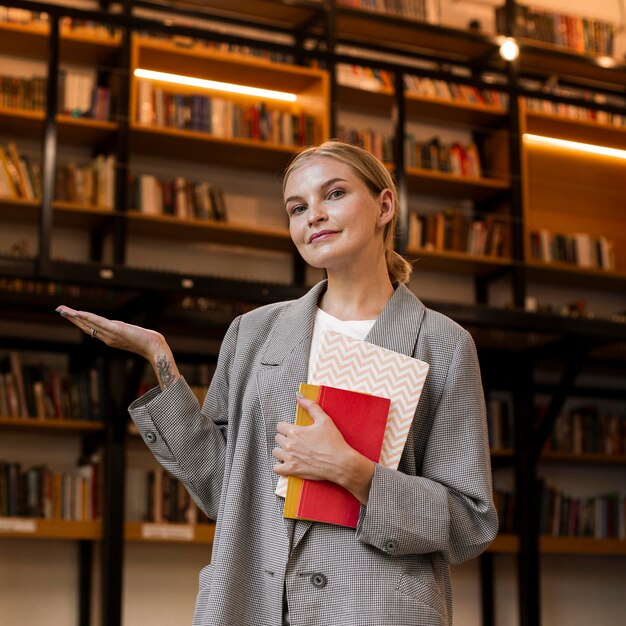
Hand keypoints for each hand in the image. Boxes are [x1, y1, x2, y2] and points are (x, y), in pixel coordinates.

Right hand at [56, 305, 179, 388]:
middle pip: (85, 326)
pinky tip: (78, 313)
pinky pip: (98, 322)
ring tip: (63, 310)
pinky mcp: (116, 330)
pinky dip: (86, 317)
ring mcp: (110, 334)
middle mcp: (106, 338)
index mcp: (109, 339)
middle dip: (72, 318)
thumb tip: (117, 325)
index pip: (90, 329)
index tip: (70, 315)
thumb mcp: (130, 334)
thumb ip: (122, 330)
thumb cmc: (146, 341)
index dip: (79, 322)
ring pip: (88, 324)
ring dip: (75, 317)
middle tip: (59, 310)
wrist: (154, 348)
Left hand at [272, 394, 374, 503]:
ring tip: (291, 451)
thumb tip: (299, 396)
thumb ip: (311, 406)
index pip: (279, 426)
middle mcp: (289, 445)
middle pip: (277, 438)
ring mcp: (290, 458)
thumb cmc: (333, 442)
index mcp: (295, 431)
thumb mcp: (324, 420)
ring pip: (276, 452)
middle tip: (295, 440)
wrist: (340, 462)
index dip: (286, 427)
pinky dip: (280, 466)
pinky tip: (288, 463)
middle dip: (285, 438)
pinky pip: (277, 468)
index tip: (293, 430)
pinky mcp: (292, 470)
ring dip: (282, 451)